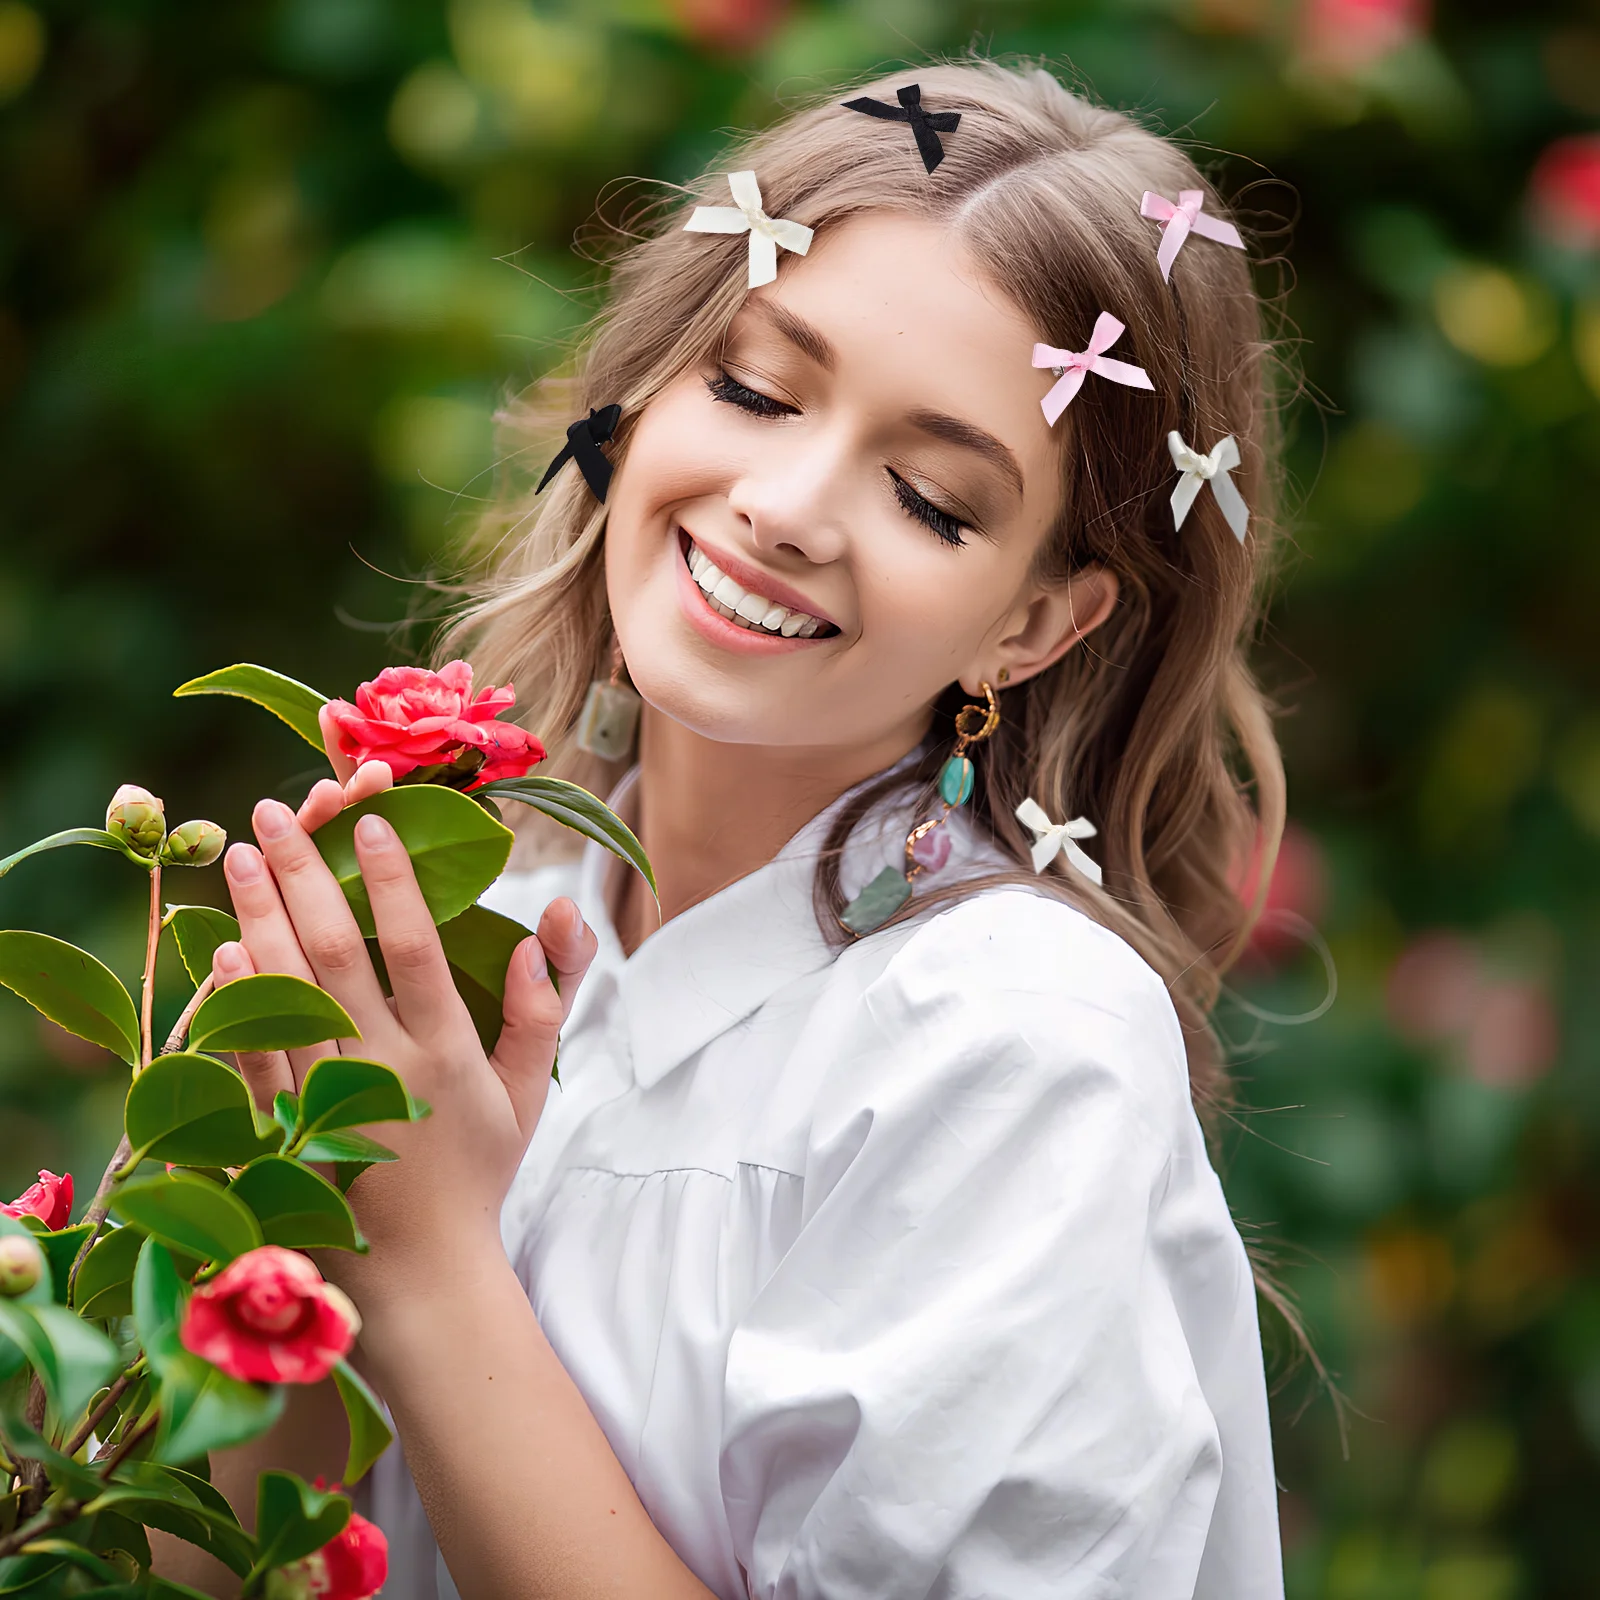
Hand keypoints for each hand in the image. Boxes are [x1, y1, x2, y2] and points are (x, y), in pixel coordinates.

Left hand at [209, 725, 597, 1292]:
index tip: (371, 820)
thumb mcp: (527, 1092)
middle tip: (275, 809)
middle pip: (334, 953)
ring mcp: (323, 1100)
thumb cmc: (477, 1175)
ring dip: (256, 916)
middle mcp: (381, 1066)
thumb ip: (542, 1008)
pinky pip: (250, 1058)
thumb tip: (552, 924)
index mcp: (444, 1052)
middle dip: (302, 873)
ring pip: (282, 993)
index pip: (414, 946)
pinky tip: (221, 949)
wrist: (420, 1276)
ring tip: (237, 852)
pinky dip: (233, 1003)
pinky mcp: (280, 1131)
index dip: (392, 880)